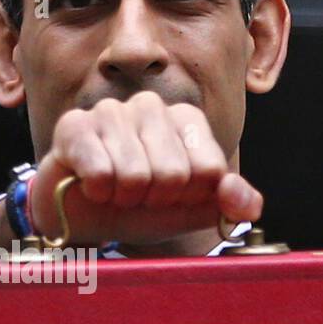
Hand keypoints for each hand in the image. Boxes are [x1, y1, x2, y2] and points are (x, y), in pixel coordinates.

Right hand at [28, 91, 262, 246]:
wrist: (81, 217)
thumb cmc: (137, 207)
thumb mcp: (190, 212)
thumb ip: (229, 206)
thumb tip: (248, 205)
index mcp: (187, 119)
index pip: (211, 171)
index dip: (188, 198)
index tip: (169, 196)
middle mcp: (152, 106)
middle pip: (175, 175)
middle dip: (154, 200)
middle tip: (136, 195)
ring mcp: (111, 111)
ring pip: (136, 176)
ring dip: (123, 198)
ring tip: (113, 190)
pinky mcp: (74, 125)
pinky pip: (101, 173)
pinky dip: (98, 193)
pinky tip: (89, 185)